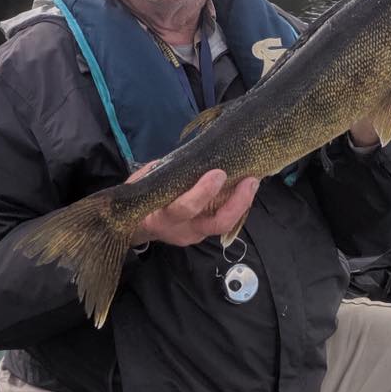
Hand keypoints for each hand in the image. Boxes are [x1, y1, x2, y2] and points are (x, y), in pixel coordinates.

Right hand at [128, 165, 258, 246]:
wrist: (137, 225)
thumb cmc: (144, 196)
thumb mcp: (147, 182)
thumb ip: (166, 171)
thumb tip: (190, 156)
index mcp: (162, 216)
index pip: (185, 208)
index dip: (203, 192)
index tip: (218, 173)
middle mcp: (182, 230)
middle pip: (215, 223)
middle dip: (235, 203)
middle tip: (249, 180)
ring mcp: (195, 235)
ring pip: (224, 225)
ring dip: (242, 204)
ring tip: (252, 182)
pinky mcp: (204, 234)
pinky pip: (224, 222)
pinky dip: (236, 205)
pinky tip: (244, 189)